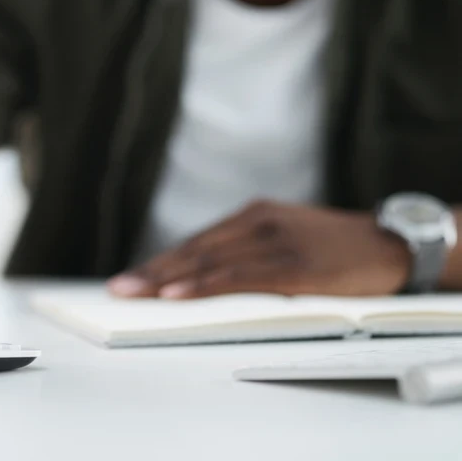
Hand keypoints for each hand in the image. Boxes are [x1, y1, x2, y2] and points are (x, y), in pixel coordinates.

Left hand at [107, 200, 411, 298]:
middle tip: (118, 288)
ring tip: (135, 294)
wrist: (392, 244)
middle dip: (152, 271)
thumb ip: (250, 253)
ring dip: (167, 280)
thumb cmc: (337, 247)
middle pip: (194, 250)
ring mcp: (273, 241)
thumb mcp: (289, 239)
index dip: (161, 262)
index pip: (197, 242)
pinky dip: (203, 285)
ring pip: (209, 262)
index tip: (131, 277)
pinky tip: (178, 295)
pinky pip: (237, 276)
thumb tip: (207, 280)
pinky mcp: (291, 264)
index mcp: (253, 215)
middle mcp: (257, 222)